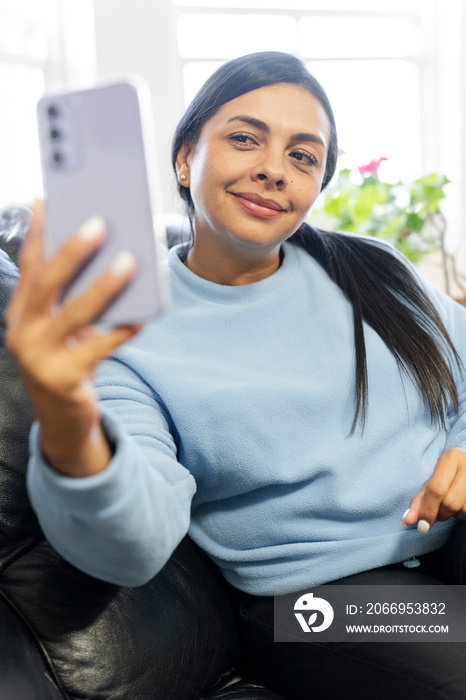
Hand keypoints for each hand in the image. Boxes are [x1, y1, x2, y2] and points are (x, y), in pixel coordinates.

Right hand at [5, 201, 142, 475]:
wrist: (62, 420)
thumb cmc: (67, 362)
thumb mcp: (61, 330)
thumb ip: (73, 299)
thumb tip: (109, 256)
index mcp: (19, 314)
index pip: (28, 266)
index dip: (37, 233)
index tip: (48, 201)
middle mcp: (22, 333)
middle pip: (48, 284)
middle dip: (73, 251)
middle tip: (99, 223)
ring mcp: (39, 358)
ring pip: (74, 314)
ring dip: (104, 286)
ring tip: (130, 261)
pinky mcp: (63, 379)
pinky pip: (99, 348)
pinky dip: (121, 330)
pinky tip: (142, 317)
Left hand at [403, 447, 465, 532]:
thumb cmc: (448, 476)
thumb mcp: (432, 481)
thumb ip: (419, 500)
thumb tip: (407, 520)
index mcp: (451, 458)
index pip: (436, 488)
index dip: (427, 510)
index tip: (422, 525)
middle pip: (450, 502)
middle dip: (440, 514)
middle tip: (436, 514)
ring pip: (462, 510)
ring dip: (452, 515)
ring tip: (451, 504)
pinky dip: (462, 515)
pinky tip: (461, 505)